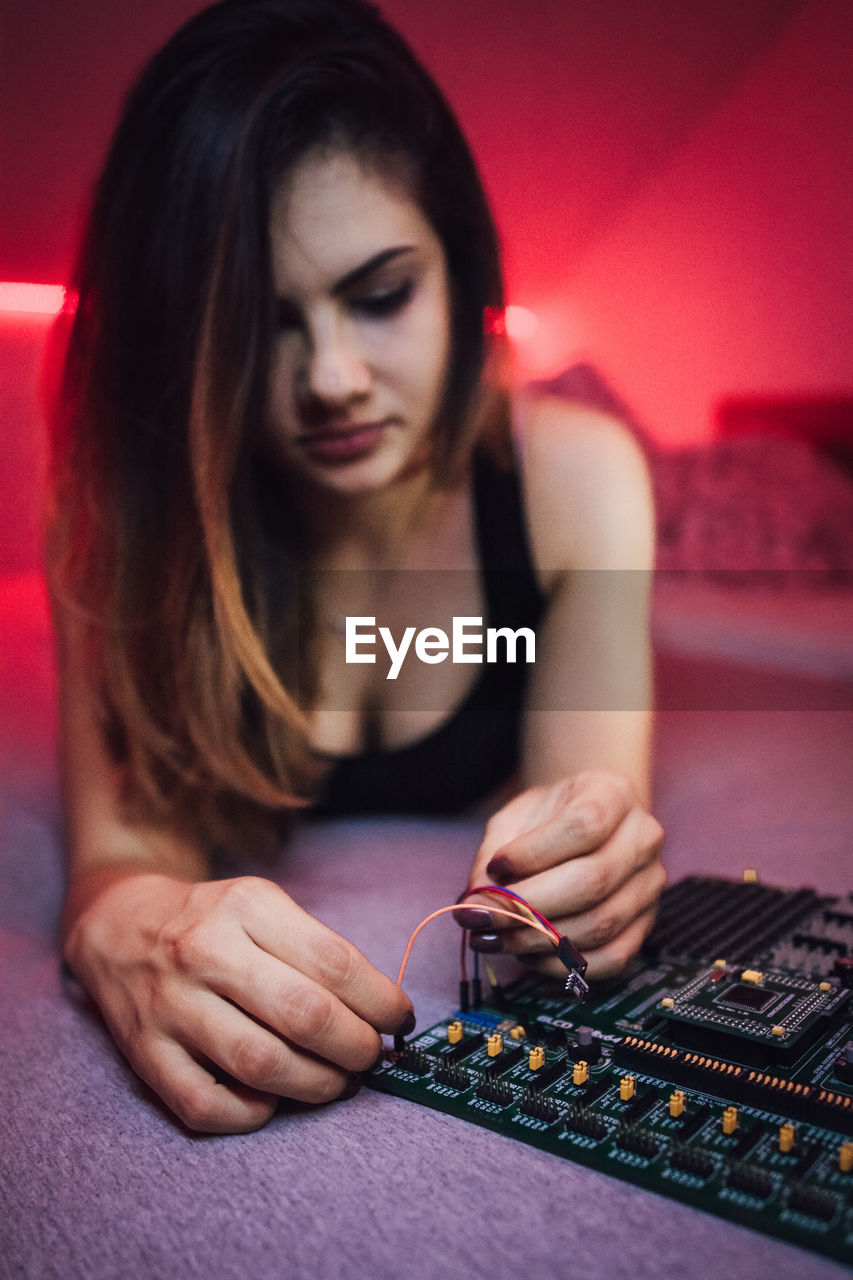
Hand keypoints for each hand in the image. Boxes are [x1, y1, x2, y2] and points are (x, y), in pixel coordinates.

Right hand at [63, 872, 412, 1132]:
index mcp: (247, 906)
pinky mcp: (144, 1053)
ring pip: (260, 1064)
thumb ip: (317, 950)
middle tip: (370, 1057)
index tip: (399, 1020)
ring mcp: (171, 1005)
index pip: (334, 962)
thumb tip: (380, 1011)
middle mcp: (206, 952)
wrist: (118, 925)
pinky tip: (271, 1101)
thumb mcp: (264, 906)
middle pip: (304, 1015)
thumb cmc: (212, 922)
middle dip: (356, 1048)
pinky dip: (250, 1115)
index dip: (380, 1001)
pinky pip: (205, 1105)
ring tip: (336, 1082)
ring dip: (315, 1085)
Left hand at [462, 770, 664, 980]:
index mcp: (613, 794)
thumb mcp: (516, 816)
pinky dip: (562, 963)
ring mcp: (649, 885)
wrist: (584, 824)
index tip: (495, 867)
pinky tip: (527, 953)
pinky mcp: (646, 924)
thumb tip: (478, 902)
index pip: (583, 825)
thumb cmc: (547, 818)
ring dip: (537, 940)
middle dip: (527, 907)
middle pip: (592, 882)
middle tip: (481, 917)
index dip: (534, 853)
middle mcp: (642, 838)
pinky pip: (610, 958)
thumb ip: (494, 851)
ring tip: (494, 937)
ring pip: (600, 924)